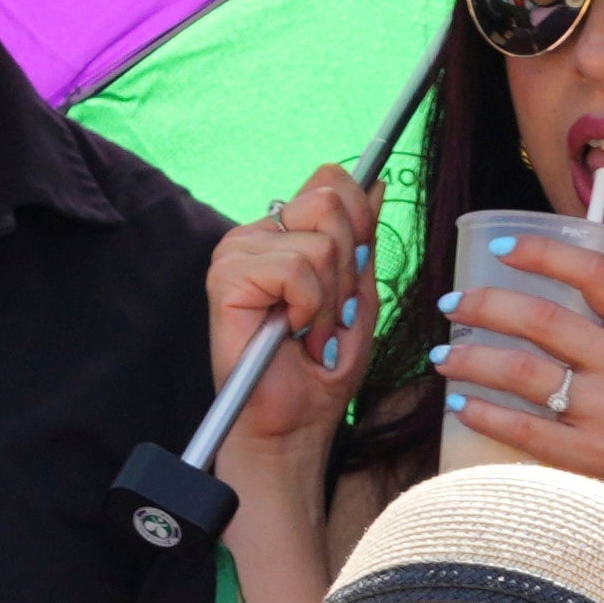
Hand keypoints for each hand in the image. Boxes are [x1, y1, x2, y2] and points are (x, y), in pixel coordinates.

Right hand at [205, 163, 382, 456]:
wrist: (295, 421)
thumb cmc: (323, 365)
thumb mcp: (359, 293)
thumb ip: (363, 239)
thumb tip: (377, 182)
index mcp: (287, 232)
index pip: (333, 181)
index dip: (362, 221)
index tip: (357, 271)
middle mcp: (257, 234)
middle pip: (331, 203)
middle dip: (350, 269)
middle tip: (331, 313)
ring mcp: (237, 253)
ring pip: (319, 243)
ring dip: (331, 299)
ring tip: (312, 330)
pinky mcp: (226, 278)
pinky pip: (295, 269)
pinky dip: (309, 307)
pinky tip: (293, 332)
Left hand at [433, 231, 603, 537]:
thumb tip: (537, 302)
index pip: (598, 274)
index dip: (544, 252)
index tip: (502, 246)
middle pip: (542, 318)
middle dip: (483, 304)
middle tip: (451, 303)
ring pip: (521, 371)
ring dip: (469, 358)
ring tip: (443, 356)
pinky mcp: (590, 457)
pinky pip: (521, 427)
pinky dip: (482, 413)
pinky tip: (460, 405)